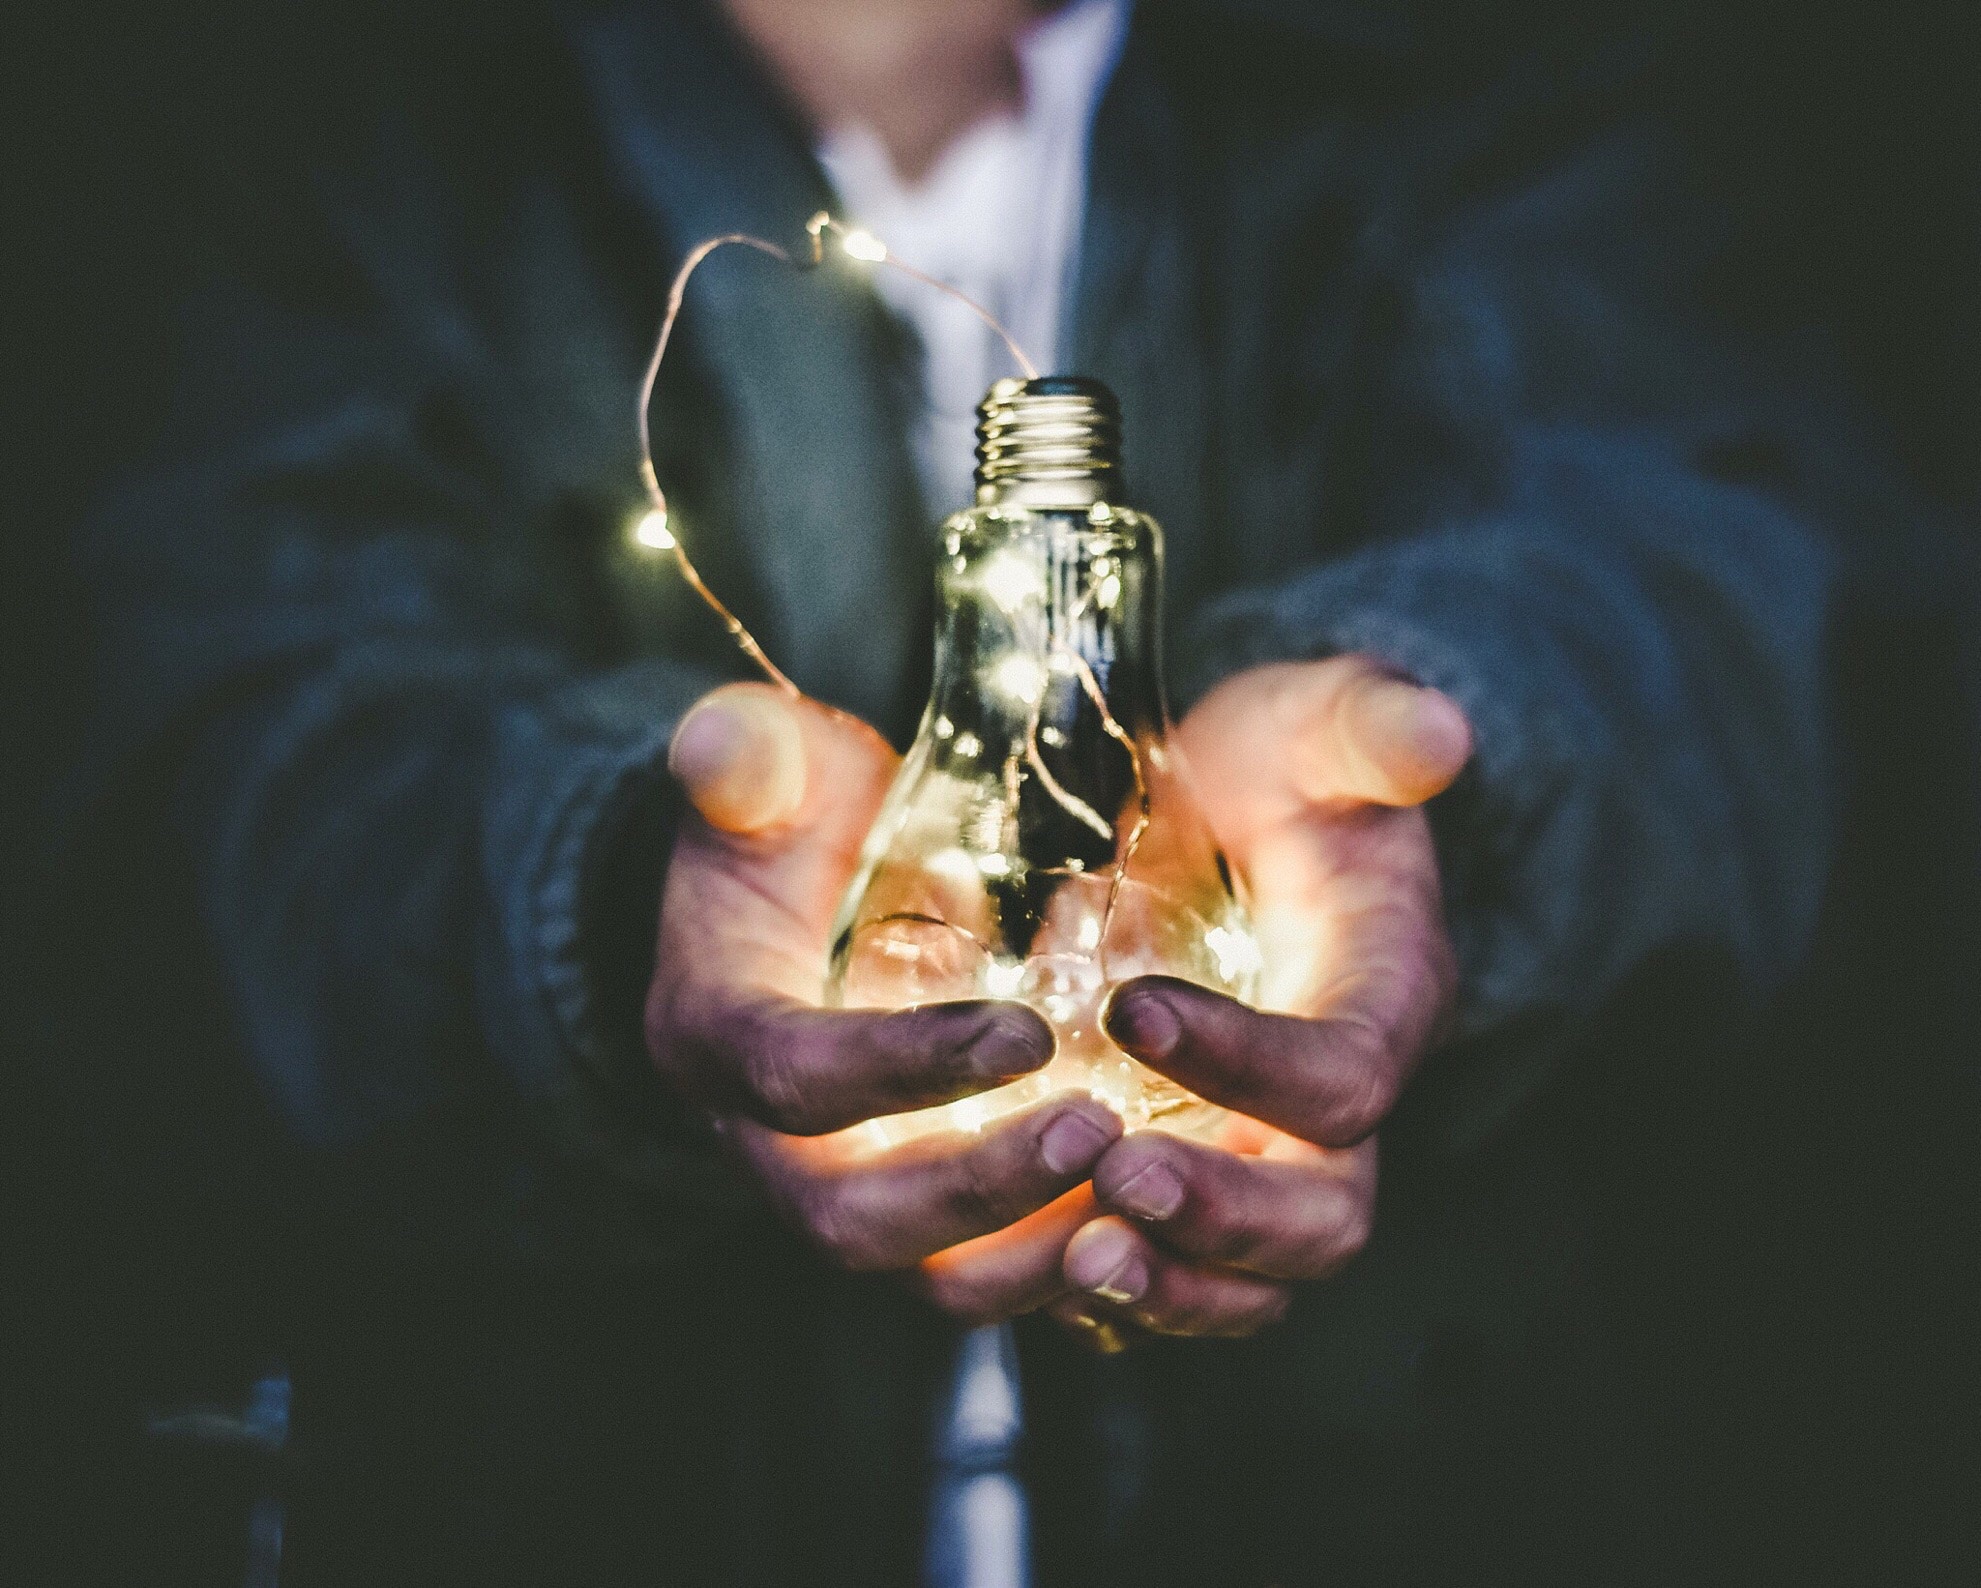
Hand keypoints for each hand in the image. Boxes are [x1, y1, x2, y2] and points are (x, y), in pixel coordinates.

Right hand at [647, 683, 1123, 1313]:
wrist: (797, 899)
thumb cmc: (791, 825)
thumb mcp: (767, 774)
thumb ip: (748, 758)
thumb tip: (719, 742)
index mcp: (717, 1033)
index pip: (794, 1077)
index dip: (902, 1068)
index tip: (1026, 1032)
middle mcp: (767, 1142)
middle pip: (854, 1218)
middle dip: (978, 1190)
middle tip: (1100, 1132)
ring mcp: (847, 1189)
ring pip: (928, 1275)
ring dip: (1035, 1255)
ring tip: (1147, 1194)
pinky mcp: (920, 1213)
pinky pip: (988, 1274)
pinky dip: (1069, 1267)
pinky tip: (1160, 1224)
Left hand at [1052, 657, 1471, 1344]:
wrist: (1236, 819)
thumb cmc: (1279, 770)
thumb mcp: (1317, 724)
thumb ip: (1369, 726)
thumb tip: (1438, 731)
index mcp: (1383, 1000)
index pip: (1344, 1075)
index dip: (1250, 1062)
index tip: (1131, 1008)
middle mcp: (1336, 1107)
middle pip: (1322, 1216)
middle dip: (1224, 1215)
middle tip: (1114, 1178)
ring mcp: (1267, 1157)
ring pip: (1253, 1280)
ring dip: (1170, 1286)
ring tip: (1075, 1257)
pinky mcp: (1198, 1178)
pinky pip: (1175, 1276)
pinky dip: (1117, 1294)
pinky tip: (1032, 1264)